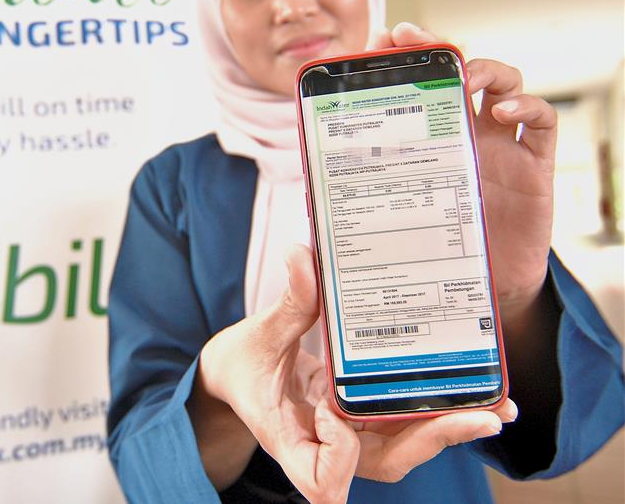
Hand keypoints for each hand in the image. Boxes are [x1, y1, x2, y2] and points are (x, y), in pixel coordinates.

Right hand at [195, 245, 516, 498]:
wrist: (238, 376)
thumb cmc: (241, 364)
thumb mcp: (259, 334)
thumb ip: (288, 303)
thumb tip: (303, 255)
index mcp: (289, 437)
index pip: (322, 479)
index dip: (342, 456)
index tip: (335, 409)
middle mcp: (326, 445)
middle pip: (387, 461)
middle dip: (435, 439)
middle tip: (483, 415)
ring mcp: (349, 436)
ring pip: (405, 446)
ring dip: (450, 427)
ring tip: (495, 405)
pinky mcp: (362, 420)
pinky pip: (404, 423)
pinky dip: (437, 409)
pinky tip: (470, 389)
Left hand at [373, 23, 555, 318]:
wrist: (485, 293)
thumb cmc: (435, 256)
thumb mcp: (387, 237)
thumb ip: (347, 239)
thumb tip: (298, 250)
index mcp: (426, 143)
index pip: (415, 86)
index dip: (400, 58)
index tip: (379, 40)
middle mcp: (463, 135)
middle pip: (457, 71)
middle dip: (436, 46)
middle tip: (411, 37)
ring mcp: (501, 146)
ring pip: (504, 82)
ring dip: (487, 66)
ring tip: (465, 75)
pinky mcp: (534, 166)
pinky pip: (542, 121)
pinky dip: (529, 105)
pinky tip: (504, 111)